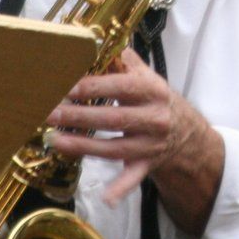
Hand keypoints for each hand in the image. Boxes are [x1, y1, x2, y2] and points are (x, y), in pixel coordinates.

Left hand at [47, 47, 220, 212]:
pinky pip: (134, 177)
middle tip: (50, 112)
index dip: (92, 86)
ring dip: (83, 145)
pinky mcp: (147, 164)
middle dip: (79, 115)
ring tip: (54, 139)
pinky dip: (120, 188)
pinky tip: (106, 198)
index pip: (120, 86)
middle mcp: (154, 117)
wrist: (188, 132)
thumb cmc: (157, 99)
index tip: (66, 86)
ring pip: (114, 147)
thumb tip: (97, 40)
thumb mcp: (146, 76)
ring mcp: (151, 144)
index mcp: (153, 90)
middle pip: (113, 118)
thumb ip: (122, 60)